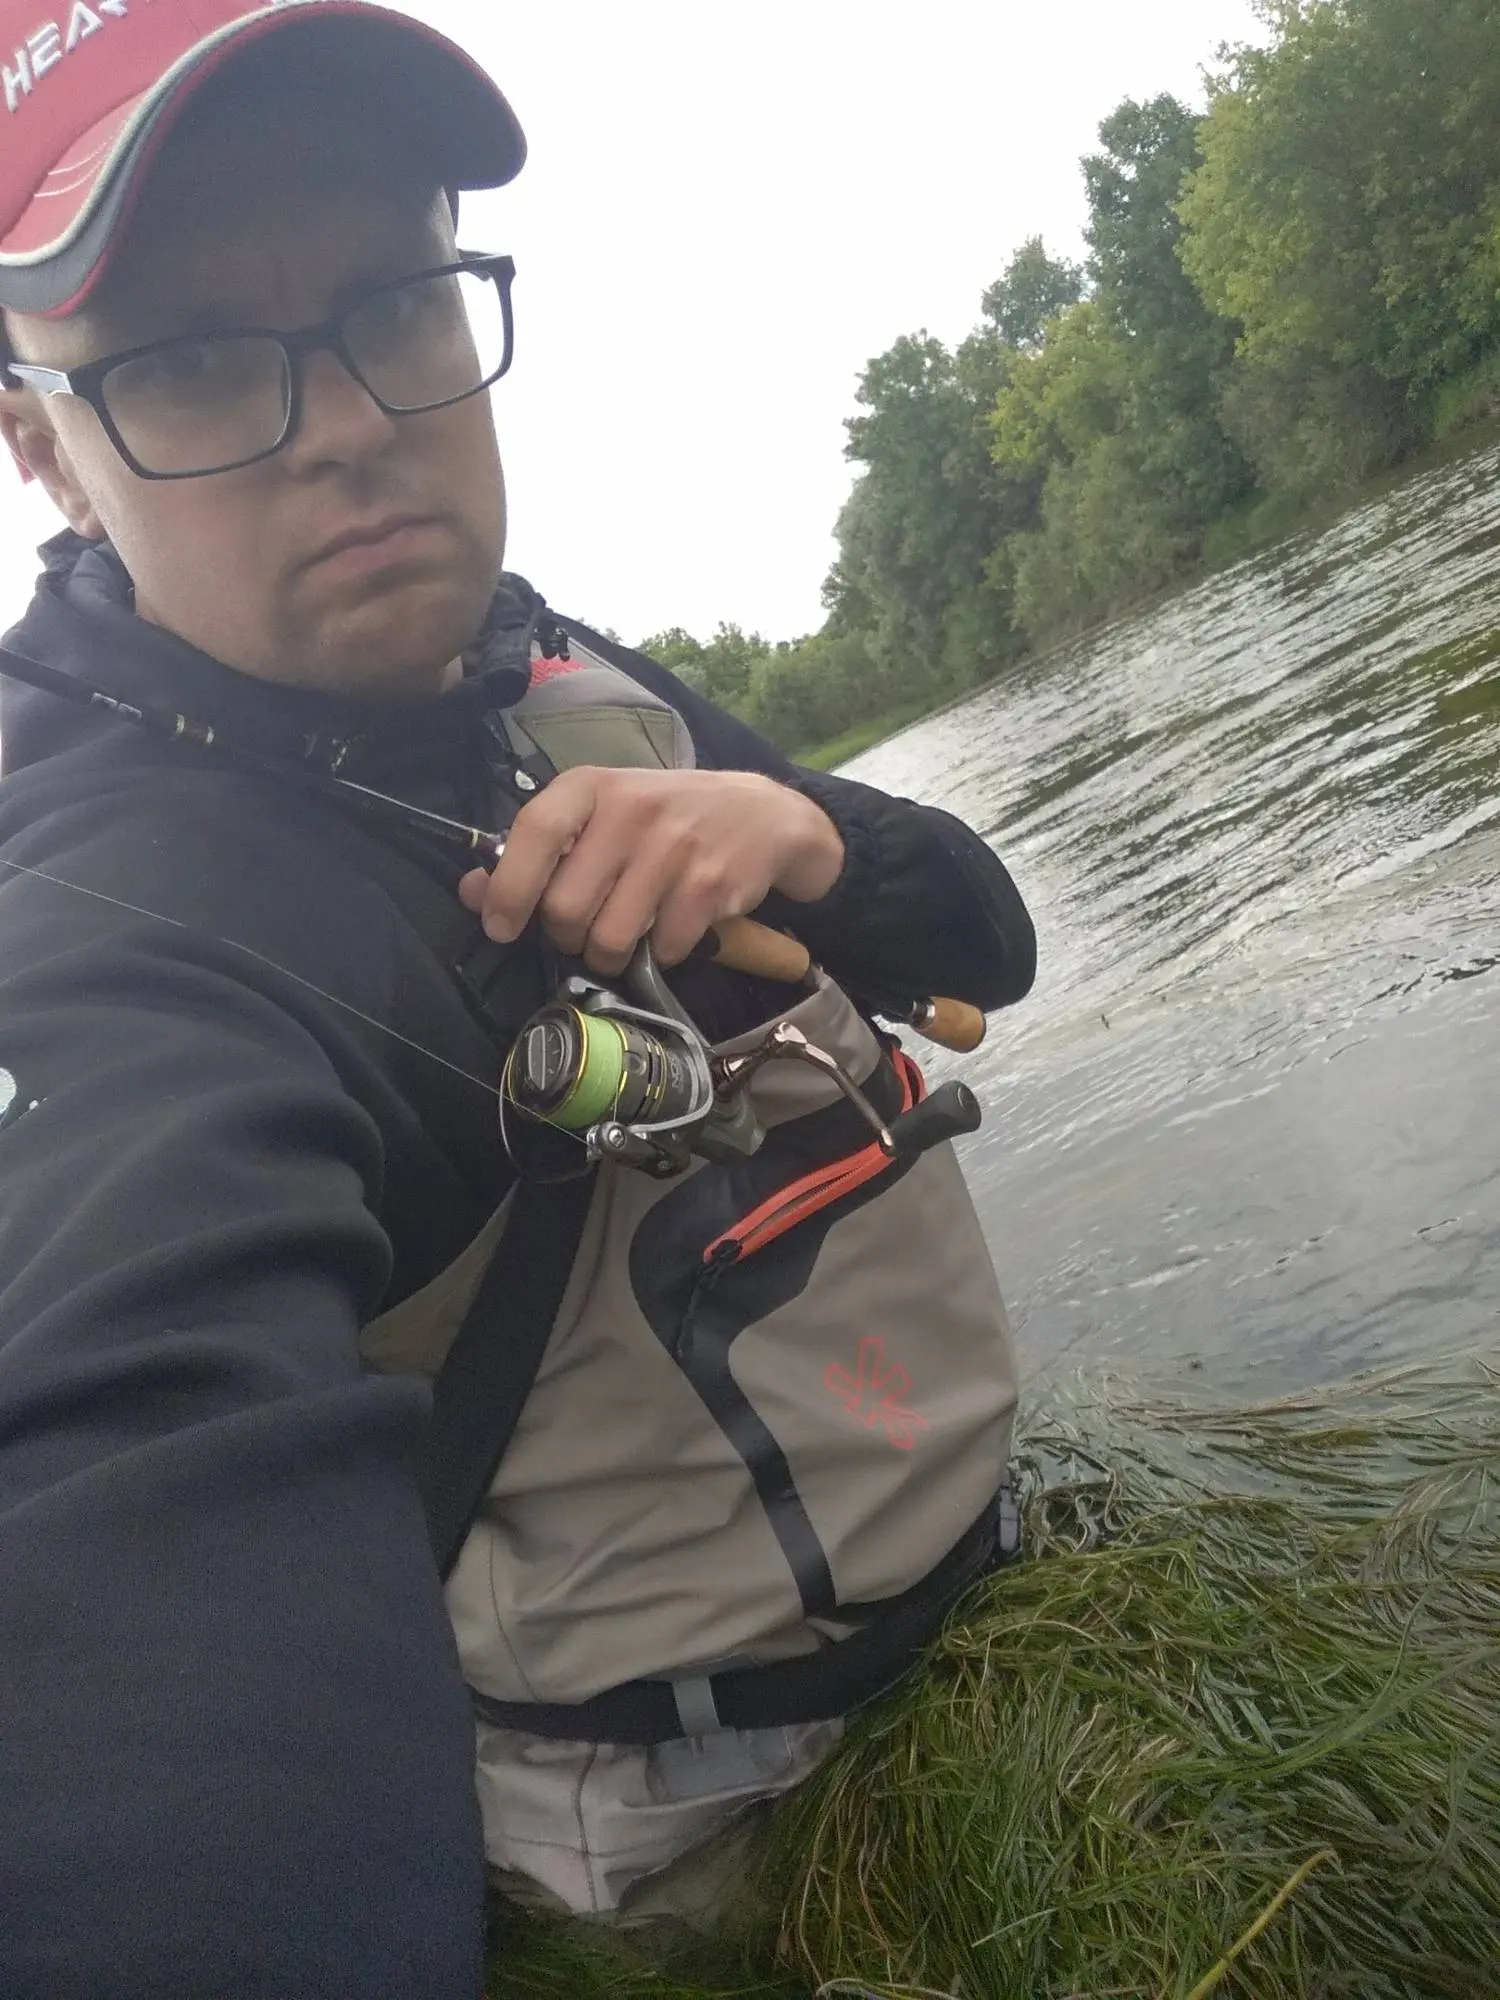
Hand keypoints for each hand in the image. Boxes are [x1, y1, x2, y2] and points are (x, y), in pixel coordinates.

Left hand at [457, 766, 843, 973]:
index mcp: (593, 787)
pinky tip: (671, 926)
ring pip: (610, 938)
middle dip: (568, 935)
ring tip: (625, 935)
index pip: (534, 833)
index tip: (501, 926)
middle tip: (585, 927)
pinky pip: (662, 948)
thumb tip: (473, 891)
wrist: (761, 815)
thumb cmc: (664, 818)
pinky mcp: (710, 885)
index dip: (509, 889)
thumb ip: (539, 850)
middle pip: (567, 908)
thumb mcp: (600, 814)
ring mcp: (674, 848)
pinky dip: (661, 953)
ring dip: (610, 955)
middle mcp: (632, 811)